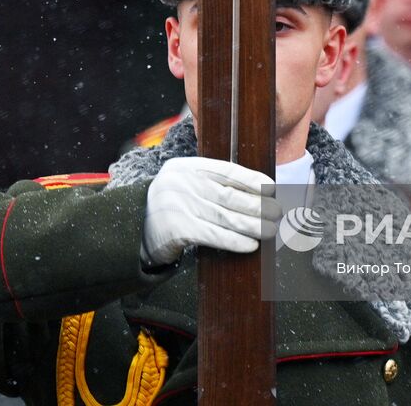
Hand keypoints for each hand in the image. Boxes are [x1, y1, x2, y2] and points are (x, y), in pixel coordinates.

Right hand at [141, 157, 280, 267]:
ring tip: (269, 229)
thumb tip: (254, 192)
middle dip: (257, 204)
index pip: (225, 170)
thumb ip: (210, 182)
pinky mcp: (177, 229)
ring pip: (224, 216)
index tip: (271, 187)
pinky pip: (213, 235)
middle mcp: (181, 182)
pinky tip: (250, 244)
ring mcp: (178, 205)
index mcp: (186, 166)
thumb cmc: (170, 206)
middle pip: (228, 194)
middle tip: (276, 211)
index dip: (251, 179)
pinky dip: (235, 241)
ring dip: (252, 225)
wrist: (134, 227)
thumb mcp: (184, 184)